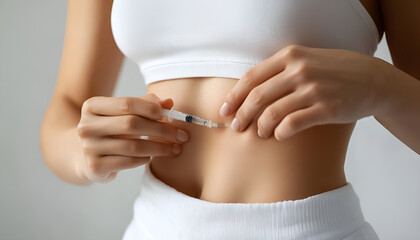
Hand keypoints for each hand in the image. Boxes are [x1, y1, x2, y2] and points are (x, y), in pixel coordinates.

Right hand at [76, 93, 189, 182]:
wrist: (86, 156)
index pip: (127, 103)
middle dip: (162, 130)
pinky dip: (145, 159)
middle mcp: (86, 126)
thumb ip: (146, 105)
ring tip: (176, 149)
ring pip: (133, 146)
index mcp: (92, 106)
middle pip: (131, 124)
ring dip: (160, 148)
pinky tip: (152, 156)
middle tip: (182, 136)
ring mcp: (89, 148)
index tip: (171, 114)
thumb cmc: (112, 130)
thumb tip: (169, 103)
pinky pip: (128, 162)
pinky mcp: (95, 167)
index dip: (151, 108)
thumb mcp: (124, 113)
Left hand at [219, 44, 383, 139]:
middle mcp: (300, 70)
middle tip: (236, 127)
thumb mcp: (307, 60)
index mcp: (291, 56)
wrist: (373, 80)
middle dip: (242, 115)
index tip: (225, 110)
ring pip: (273, 113)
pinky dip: (280, 133)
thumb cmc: (334, 72)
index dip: (234, 96)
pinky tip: (279, 136)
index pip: (252, 77)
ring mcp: (314, 89)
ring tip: (260, 133)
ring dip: (260, 127)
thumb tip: (248, 92)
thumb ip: (280, 70)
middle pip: (258, 96)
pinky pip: (293, 124)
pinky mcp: (326, 108)